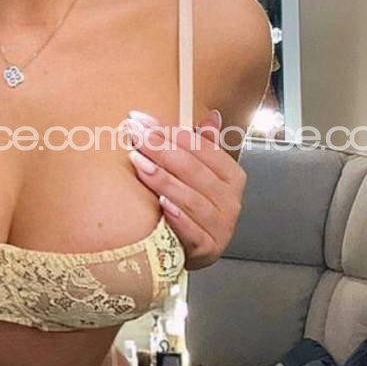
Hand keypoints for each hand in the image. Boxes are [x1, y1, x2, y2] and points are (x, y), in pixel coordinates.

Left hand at [124, 109, 244, 270]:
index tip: (142, 120)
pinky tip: (162, 203)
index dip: (172, 131)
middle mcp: (230, 200)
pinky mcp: (208, 248)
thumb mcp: (202, 175)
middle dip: (161, 149)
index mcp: (231, 176)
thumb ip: (205, 146)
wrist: (195, 250)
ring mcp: (221, 226)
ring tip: (139, 162)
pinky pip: (193, 231)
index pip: (203, 148)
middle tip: (135, 136)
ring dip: (163, 179)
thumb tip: (212, 115)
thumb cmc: (195, 207)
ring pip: (192, 199)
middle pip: (194, 170)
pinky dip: (178, 217)